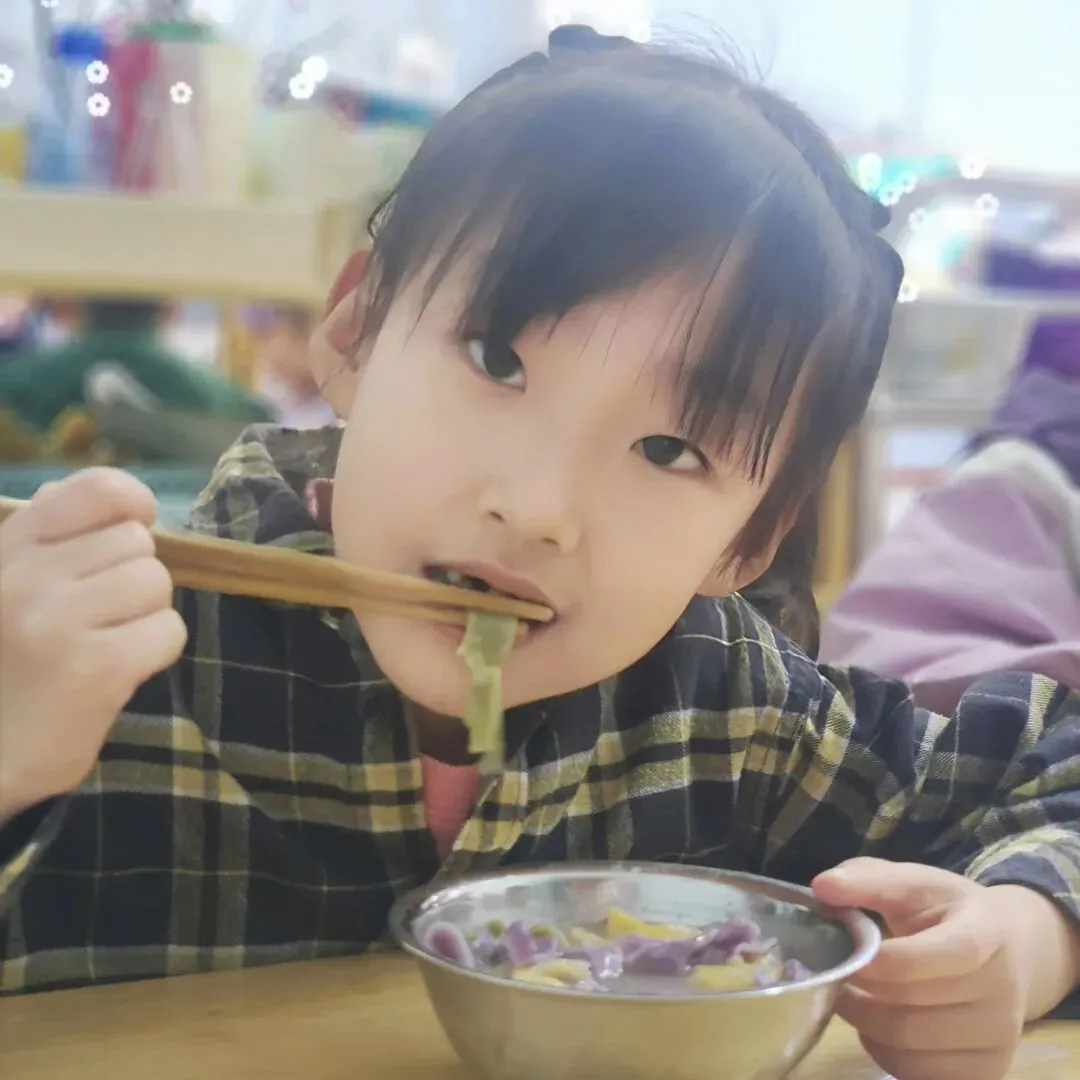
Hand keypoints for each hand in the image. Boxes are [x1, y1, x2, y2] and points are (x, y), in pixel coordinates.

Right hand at [0, 469, 186, 823]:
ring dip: (143, 617)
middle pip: (138, 544)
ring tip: (101, 646)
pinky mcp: (94, 667)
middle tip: (95, 620)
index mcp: (8, 547)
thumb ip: (43, 539)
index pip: (99, 489)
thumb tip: (102, 495)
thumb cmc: (1, 669)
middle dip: (130, 581)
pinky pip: (168, 630)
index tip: (132, 528)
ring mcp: (58, 620)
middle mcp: (26, 575)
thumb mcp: (3, 586)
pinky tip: (114, 674)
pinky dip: (153, 653)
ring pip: (156, 584)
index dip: (132, 506)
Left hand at [812, 859, 1027, 1079]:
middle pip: (911, 1008)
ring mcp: (998, 1038)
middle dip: (859, 992)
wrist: (1013, 952)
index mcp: (986, 933)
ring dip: (864, 1023)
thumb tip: (822, 887)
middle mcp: (1001, 991)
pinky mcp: (987, 1072)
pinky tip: (876, 1025)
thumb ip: (867, 879)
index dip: (880, 961)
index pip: (931, 957)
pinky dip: (884, 1053)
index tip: (845, 951)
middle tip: (833, 974)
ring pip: (909, 1046)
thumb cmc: (948, 912)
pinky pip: (919, 1074)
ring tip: (850, 996)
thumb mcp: (914, 883)